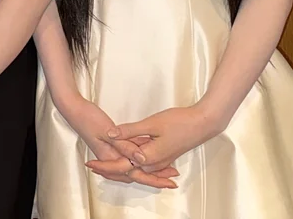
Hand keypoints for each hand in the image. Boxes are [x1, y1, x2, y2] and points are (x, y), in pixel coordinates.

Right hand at [64, 97, 178, 188]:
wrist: (72, 109)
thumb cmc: (87, 118)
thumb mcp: (107, 131)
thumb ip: (124, 145)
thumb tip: (141, 159)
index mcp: (110, 157)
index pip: (136, 174)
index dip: (155, 179)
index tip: (170, 182)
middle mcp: (110, 158)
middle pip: (135, 174)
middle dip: (154, 178)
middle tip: (172, 180)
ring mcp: (109, 152)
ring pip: (132, 167)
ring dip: (148, 171)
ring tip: (165, 171)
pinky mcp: (109, 145)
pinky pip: (127, 158)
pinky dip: (139, 161)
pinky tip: (146, 156)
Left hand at [97, 105, 217, 175]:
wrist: (202, 124)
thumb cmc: (179, 122)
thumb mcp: (151, 124)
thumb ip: (130, 131)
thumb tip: (111, 134)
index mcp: (149, 158)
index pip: (121, 166)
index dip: (104, 165)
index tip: (90, 164)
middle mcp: (154, 163)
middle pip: (127, 170)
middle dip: (109, 169)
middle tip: (92, 166)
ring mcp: (160, 161)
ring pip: (135, 167)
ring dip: (120, 166)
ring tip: (104, 163)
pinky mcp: (164, 156)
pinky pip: (144, 162)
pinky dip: (132, 161)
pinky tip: (125, 156)